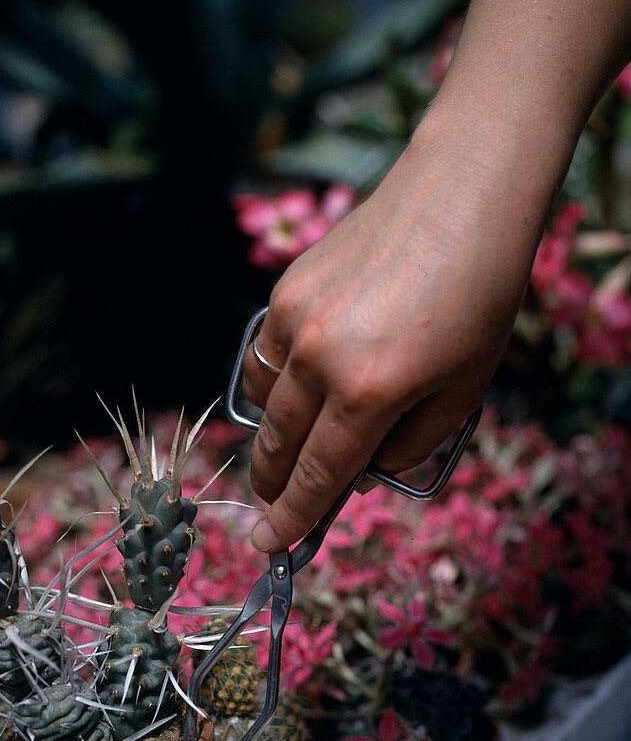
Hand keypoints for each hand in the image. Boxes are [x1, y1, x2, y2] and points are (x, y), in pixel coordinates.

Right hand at [243, 120, 537, 552]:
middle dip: (274, 484)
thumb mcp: (464, 388)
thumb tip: (360, 472)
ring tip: (294, 442)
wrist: (460, 195)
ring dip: (273, 433)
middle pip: (278, 446)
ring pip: (261, 402)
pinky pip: (264, 355)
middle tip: (274, 505)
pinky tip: (302, 379)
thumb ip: (409, 444)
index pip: (317, 476)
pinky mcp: (285, 289)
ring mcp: (294, 320)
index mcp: (370, 392)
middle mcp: (319, 359)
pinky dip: (276, 381)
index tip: (268, 546)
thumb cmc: (480, 295)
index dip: (292, 519)